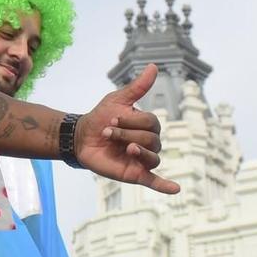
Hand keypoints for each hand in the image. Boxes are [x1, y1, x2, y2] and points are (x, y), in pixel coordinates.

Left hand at [75, 64, 180, 194]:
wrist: (80, 137)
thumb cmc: (100, 118)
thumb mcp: (117, 100)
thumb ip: (137, 88)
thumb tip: (153, 67)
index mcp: (148, 125)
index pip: (151, 122)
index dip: (132, 121)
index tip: (112, 120)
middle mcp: (149, 142)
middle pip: (151, 139)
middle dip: (127, 134)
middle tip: (108, 133)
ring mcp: (142, 159)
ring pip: (153, 157)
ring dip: (138, 151)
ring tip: (125, 148)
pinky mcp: (135, 173)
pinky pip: (154, 181)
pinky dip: (165, 185)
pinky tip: (175, 189)